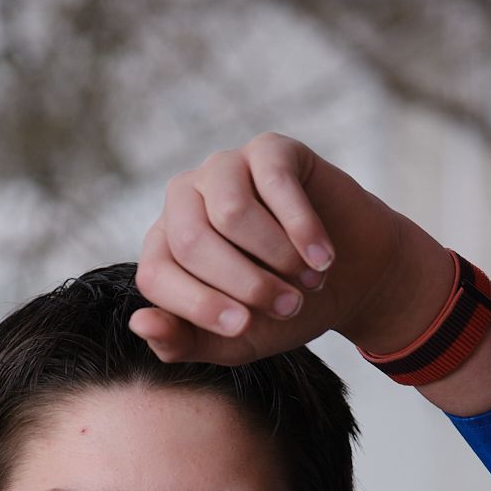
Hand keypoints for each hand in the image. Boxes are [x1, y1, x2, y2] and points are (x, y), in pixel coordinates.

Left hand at [129, 133, 444, 365]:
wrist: (350, 277)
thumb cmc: (284, 308)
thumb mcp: (233, 340)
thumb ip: (184, 341)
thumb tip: (139, 324)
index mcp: (165, 247)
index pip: (155, 274)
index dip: (198, 305)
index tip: (244, 327)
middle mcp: (184, 200)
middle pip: (192, 242)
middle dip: (246, 284)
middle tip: (287, 306)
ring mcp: (224, 168)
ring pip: (231, 211)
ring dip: (277, 257)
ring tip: (308, 282)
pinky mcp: (269, 150)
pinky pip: (275, 183)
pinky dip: (303, 229)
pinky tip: (323, 258)